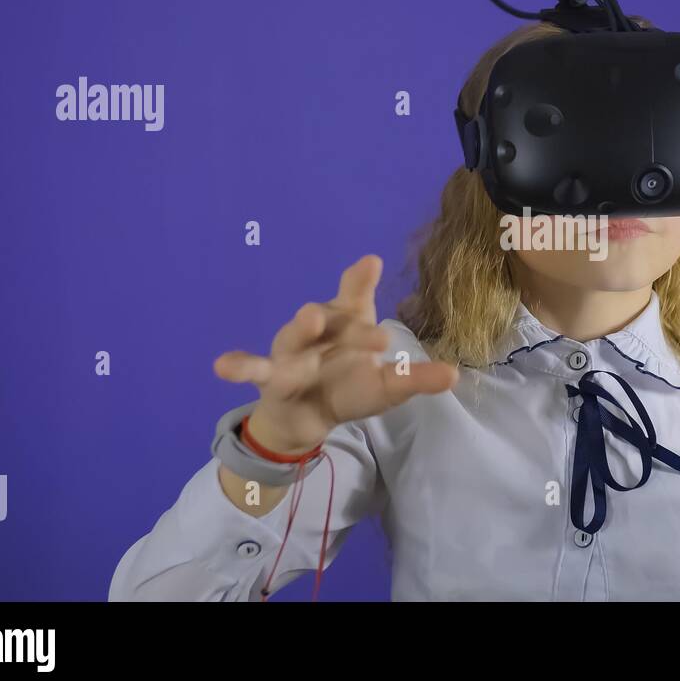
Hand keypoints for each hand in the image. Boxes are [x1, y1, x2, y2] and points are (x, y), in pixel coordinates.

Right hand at [212, 254, 458, 455]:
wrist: (307, 416)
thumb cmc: (348, 387)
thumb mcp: (384, 384)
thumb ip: (414, 378)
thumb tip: (456, 375)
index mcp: (346, 326)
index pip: (355, 304)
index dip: (360, 284)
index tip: (370, 263)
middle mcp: (318, 332)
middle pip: (329, 321)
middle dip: (347, 322)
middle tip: (373, 331)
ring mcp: (290, 353)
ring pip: (292, 339)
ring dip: (300, 329)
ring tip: (308, 319)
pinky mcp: (269, 379)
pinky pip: (252, 370)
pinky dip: (238, 365)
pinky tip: (223, 365)